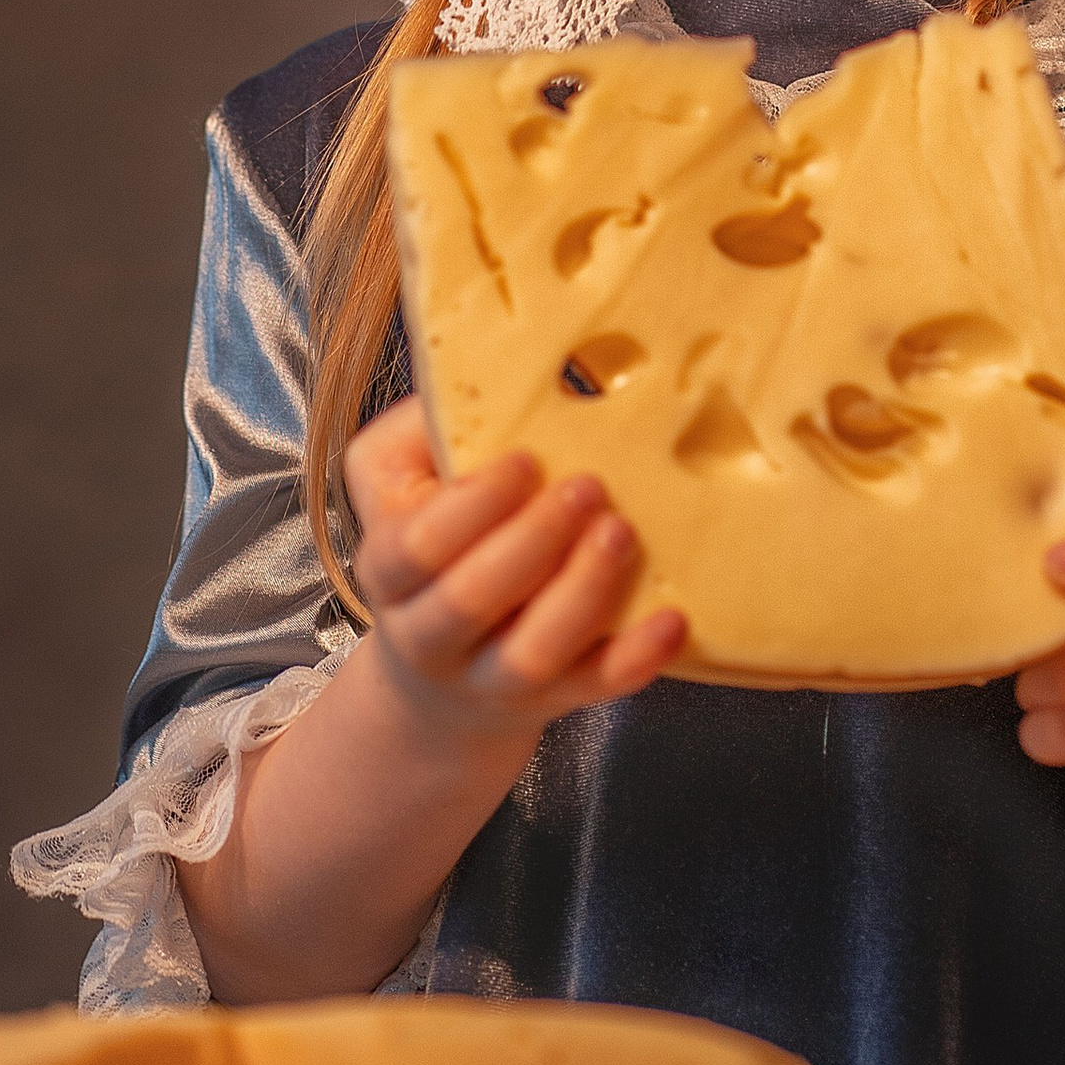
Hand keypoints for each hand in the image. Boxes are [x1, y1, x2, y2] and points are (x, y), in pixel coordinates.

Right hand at [342, 395, 685, 773]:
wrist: (439, 673)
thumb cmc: (431, 544)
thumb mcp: (399, 480)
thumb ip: (430, 426)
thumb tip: (485, 364)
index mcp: (391, 571)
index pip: (418, 546)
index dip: (472, 504)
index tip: (525, 459)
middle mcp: (432, 634)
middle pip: (470, 599)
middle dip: (531, 540)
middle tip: (587, 487)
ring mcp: (493, 676)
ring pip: (531, 653)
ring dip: (581, 593)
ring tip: (621, 534)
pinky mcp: (553, 699)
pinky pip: (594, 688)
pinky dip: (634, 659)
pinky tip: (672, 618)